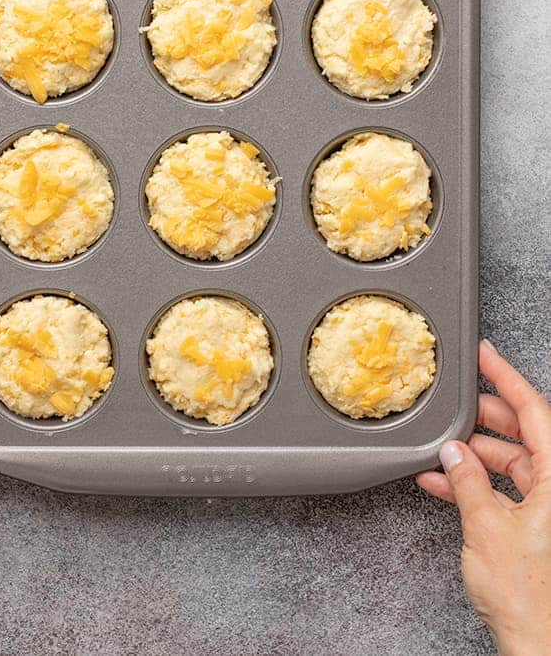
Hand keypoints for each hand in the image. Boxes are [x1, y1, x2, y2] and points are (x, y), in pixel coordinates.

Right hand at [416, 340, 550, 655]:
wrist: (542, 647)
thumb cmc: (529, 597)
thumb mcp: (486, 528)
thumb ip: (467, 481)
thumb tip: (453, 452)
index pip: (535, 410)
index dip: (507, 377)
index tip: (488, 354)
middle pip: (525, 434)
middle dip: (484, 421)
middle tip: (456, 406)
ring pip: (515, 463)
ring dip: (475, 458)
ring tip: (440, 454)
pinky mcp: (542, 528)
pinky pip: (510, 492)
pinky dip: (479, 487)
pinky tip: (445, 485)